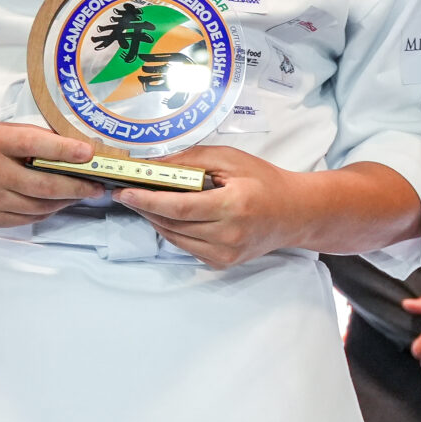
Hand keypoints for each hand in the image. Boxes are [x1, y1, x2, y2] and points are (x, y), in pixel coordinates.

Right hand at [0, 121, 100, 228]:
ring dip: (65, 201)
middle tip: (98, 186)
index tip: (89, 153)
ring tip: (81, 194)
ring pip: (39, 206)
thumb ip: (36, 139)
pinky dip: (46, 211)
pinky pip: (26, 218)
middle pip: (43, 184)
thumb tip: (77, 149)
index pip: (34, 145)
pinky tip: (57, 203)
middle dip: (77, 187)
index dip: (64, 149)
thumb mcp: (3, 132)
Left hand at [113, 146, 326, 269]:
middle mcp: (228, 235)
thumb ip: (192, 159)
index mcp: (232, 205)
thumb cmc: (265, 181)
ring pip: (175, 239)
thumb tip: (154, 164)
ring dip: (156, 220)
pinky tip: (171, 216)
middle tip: (128, 193)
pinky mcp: (223, 262)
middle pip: (172, 224)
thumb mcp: (231, 159)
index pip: (179, 207)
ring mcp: (226, 253)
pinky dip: (174, 231)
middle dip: (146, 208)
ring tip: (145, 203)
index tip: (125, 191)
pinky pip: (187, 247)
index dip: (147, 200)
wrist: (295, 213)